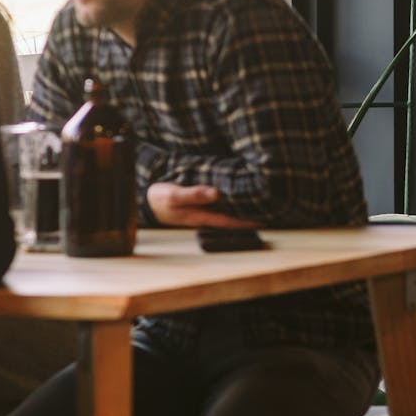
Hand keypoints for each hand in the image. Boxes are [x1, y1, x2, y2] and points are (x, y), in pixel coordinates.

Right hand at [145, 183, 259, 228]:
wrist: (145, 199)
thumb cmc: (159, 198)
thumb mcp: (174, 196)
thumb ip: (194, 194)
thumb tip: (215, 194)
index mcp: (200, 216)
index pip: (229, 221)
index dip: (246, 222)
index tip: (264, 220)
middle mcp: (204, 216)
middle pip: (231, 219)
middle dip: (249, 217)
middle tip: (270, 212)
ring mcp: (202, 212)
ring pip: (226, 212)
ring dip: (241, 210)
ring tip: (260, 206)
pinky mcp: (199, 205)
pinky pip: (219, 207)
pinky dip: (231, 203)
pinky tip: (238, 198)